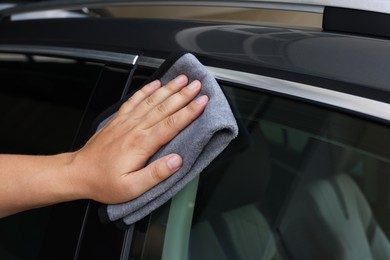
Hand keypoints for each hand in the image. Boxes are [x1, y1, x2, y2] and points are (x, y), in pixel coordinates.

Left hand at [68, 75, 207, 203]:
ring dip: (169, 88)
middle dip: (184, 95)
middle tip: (198, 85)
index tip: (203, 101)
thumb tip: (177, 161)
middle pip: (164, 107)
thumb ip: (156, 174)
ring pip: (151, 100)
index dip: (190, 112)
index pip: (171, 124)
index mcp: (141, 144)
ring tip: (182, 79)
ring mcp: (126, 122)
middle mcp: (135, 128)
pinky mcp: (118, 120)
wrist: (78, 173)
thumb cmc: (104, 182)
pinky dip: (146, 90)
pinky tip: (155, 83)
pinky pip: (134, 100)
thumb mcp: (132, 187)